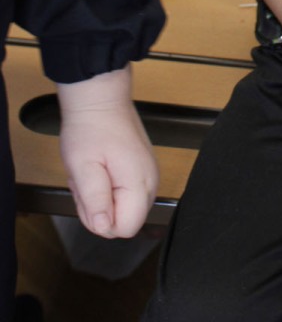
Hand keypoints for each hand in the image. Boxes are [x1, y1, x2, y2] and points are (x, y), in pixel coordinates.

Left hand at [56, 65, 157, 238]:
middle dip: (100, 210)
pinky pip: (124, 195)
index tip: (90, 196)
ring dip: (102, 199)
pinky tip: (100, 170)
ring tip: (93, 174)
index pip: (125, 229)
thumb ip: (95, 201)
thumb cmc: (90, 128)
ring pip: (123, 209)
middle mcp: (150, 181)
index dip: (100, 220)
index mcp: (139, 182)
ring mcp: (148, 174)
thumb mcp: (84, 167)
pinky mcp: (142, 170)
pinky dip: (108, 188)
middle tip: (88, 182)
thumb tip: (104, 228)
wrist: (99, 99)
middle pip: (125, 221)